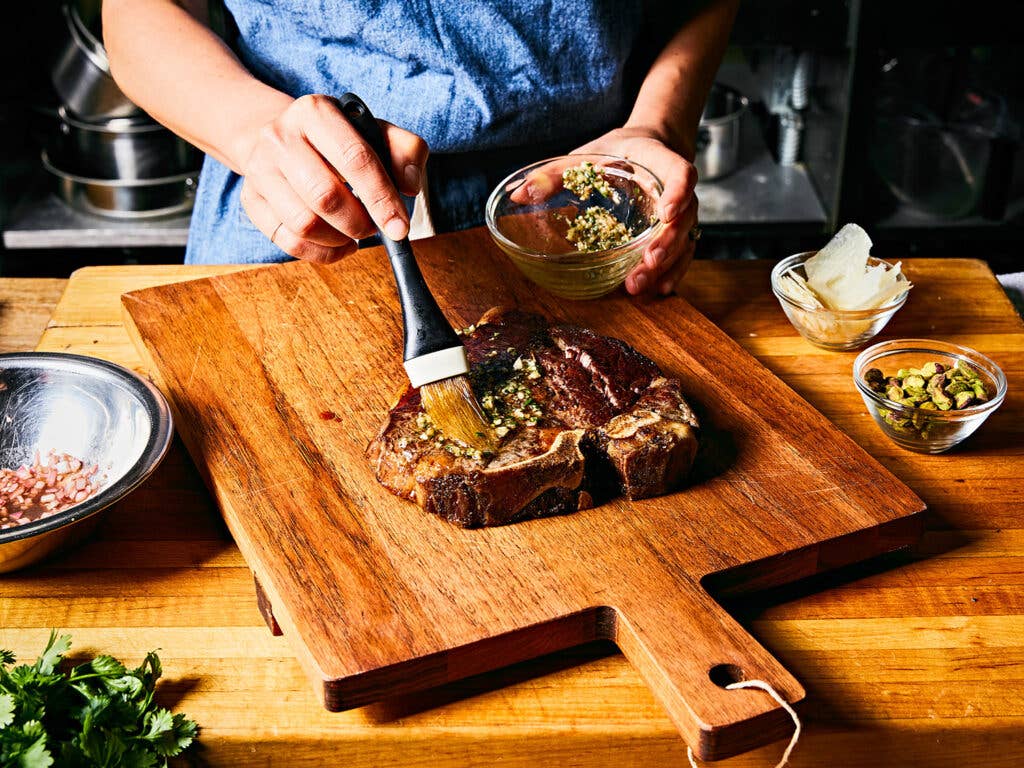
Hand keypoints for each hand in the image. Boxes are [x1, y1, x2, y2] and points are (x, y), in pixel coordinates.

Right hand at [238, 94, 428, 262]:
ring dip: (340, 239)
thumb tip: (410, 186)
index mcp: (316, 113)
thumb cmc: (337, 140)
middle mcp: (280, 137)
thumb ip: (405, 151)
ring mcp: (260, 170)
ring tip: (355, 233)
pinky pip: (287, 241)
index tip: (400, 226)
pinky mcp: (251, 200)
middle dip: (359, 223)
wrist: (282, 137)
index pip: (354, 159)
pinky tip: (338, 244)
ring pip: (304, 224)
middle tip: (374, 228)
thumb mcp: (374, 131)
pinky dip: (321, 253)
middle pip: (325, 196)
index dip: (381, 198)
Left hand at [571, 127, 697, 294]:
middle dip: (666, 243)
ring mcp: (681, 215)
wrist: (646, 149)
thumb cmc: (616, 152)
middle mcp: (677, 191)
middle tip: (647, 262)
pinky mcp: (676, 234)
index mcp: (659, 163)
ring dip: (666, 266)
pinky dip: (673, 273)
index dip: (679, 193)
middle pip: (684, 218)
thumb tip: (519, 194)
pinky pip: (683, 255)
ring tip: (639, 285)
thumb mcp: (586, 156)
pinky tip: (658, 289)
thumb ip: (555, 173)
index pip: (682, 174)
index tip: (666, 212)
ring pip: (685, 241)